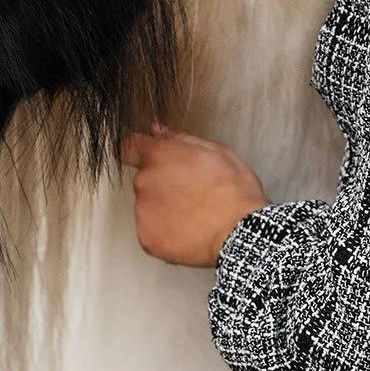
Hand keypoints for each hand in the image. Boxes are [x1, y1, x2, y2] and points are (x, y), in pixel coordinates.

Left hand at [121, 124, 268, 266]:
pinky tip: (188, 230)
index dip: (137, 151)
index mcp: (160, 156)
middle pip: (144, 179)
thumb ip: (181, 139)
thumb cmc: (234, 193)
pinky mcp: (147, 238)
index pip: (129, 147)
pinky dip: (165, 232)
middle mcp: (145, 182)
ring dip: (164, 208)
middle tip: (190, 192)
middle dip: (162, 183)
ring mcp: (143, 212)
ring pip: (147, 206)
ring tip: (193, 214)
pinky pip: (151, 231)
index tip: (141, 156)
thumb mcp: (217, 152)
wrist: (240, 233)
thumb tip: (159, 131)